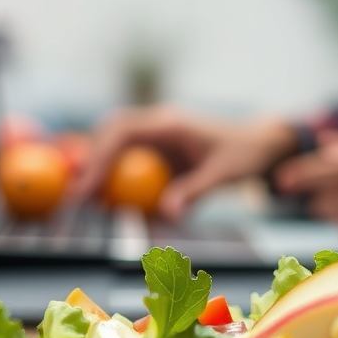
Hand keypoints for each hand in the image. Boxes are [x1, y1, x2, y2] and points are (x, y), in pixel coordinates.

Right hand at [71, 106, 299, 218]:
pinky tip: (111, 200)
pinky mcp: (158, 147)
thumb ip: (195, 192)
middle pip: (110, 132)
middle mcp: (158, 123)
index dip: (99, 157)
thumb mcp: (223, 174)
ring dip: (100, 166)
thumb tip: (166, 214)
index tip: (87, 186)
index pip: (123, 131)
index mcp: (170, 122)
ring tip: (88, 199)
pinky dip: (116, 174)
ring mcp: (156, 134)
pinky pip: (129, 157)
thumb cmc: (244, 155)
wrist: (259, 144)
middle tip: (77, 195)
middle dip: (90, 159)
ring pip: (115, 143)